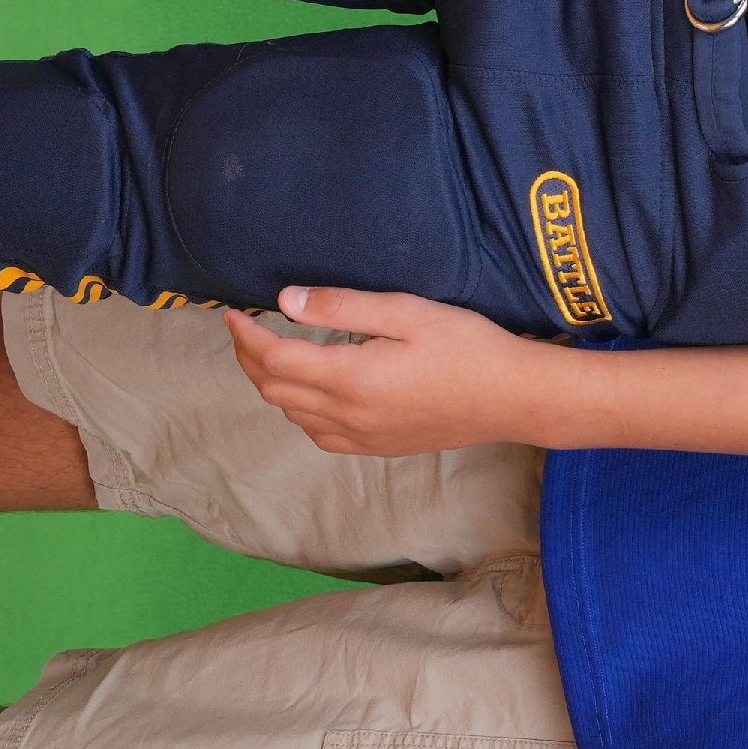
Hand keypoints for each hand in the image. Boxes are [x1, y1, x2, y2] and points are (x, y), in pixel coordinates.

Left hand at [224, 285, 560, 454]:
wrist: (514, 398)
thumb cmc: (469, 348)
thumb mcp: (408, 312)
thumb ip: (344, 306)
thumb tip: (287, 301)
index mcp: (352, 377)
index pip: (275, 358)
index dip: (246, 335)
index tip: (233, 313)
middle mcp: (349, 414)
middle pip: (275, 390)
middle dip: (250, 358)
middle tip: (245, 330)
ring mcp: (363, 437)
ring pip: (292, 415)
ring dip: (272, 385)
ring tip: (271, 355)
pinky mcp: (379, 447)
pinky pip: (320, 435)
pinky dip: (299, 411)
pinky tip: (308, 393)